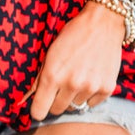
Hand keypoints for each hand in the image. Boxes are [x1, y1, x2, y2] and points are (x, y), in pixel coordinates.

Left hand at [23, 0, 124, 121]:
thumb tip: (27, 99)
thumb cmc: (73, 34)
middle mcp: (71, 84)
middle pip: (57, 111)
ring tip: (78, 77)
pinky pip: (92, 104)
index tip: (40, 106)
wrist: (103, 23)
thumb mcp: (50, 52)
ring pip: (75, 107)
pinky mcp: (106, 88)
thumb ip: (40, 78)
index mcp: (52, 75)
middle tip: (61, 86)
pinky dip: (89, 96)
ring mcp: (90, 87)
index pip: (39, 111)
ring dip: (74, 97)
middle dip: (56, 101)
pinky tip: (90, 78)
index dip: (38, 110)